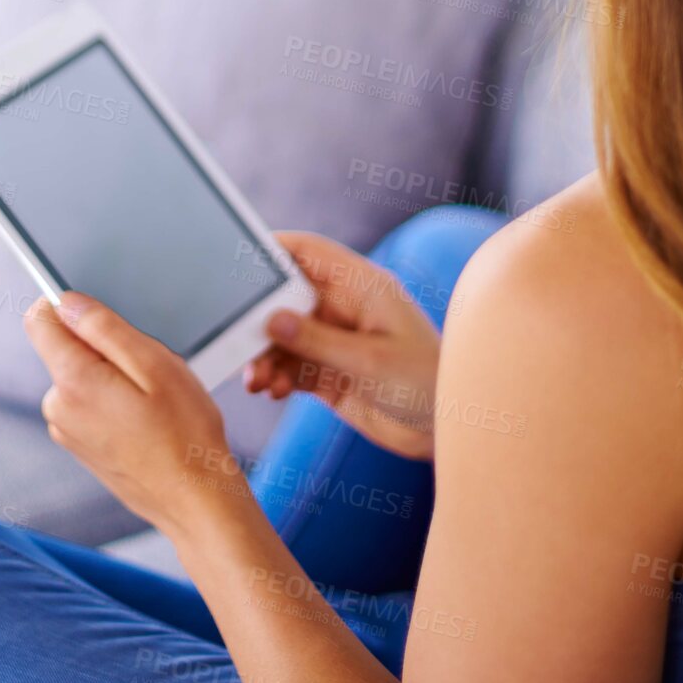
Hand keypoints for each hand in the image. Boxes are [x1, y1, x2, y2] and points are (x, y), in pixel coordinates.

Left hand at [22, 292, 249, 537]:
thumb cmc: (185, 432)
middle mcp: (58, 407)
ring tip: (150, 401)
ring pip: (79, 375)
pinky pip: (87, 402)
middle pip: (64, 347)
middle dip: (102, 347)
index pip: (40, 320)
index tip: (104, 319)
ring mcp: (66, 430)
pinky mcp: (78, 445)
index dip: (69, 307)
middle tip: (147, 371)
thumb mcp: (154, 363)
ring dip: (110, 376)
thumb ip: (104, 328)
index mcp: (73, 380)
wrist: (194, 499)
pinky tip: (144, 420)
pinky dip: (112, 401)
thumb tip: (66, 301)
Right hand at [244, 231, 442, 458]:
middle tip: (237, 339)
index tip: (235, 257)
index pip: (309, 252)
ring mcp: (335, 340)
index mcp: (362, 286)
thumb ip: (318, 341)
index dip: (272, 249)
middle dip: (259, 317)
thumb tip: (271, 320)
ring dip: (264, 355)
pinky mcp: (329, 372)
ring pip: (283, 336)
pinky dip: (275, 376)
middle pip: (286, 296)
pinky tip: (271, 390)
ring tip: (256, 380)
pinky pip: (290, 366)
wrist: (447, 432)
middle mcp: (345, 308)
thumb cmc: (427, 384)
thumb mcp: (371, 360)